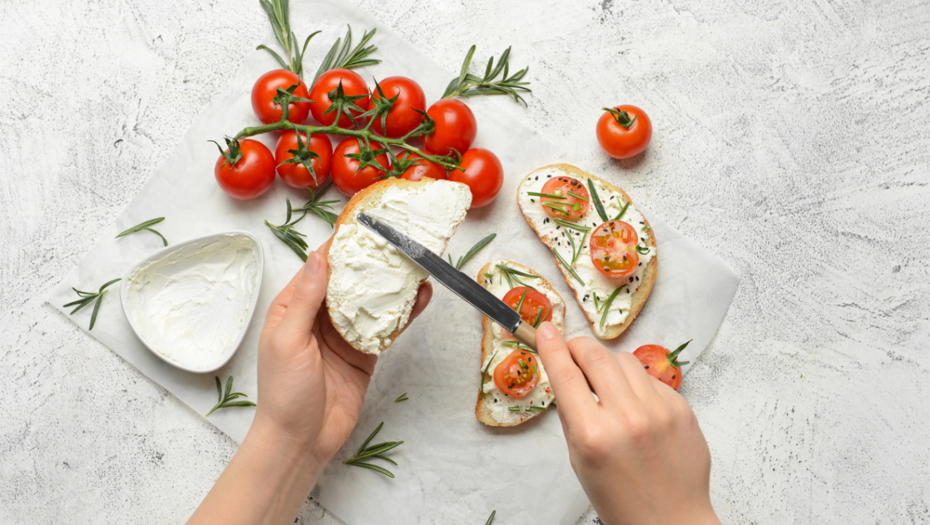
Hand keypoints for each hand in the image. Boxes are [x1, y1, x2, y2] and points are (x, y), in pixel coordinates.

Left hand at [254, 240, 432, 468]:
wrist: (301, 440)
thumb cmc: (284, 393)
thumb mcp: (288, 340)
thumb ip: (306, 299)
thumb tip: (319, 258)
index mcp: (293, 308)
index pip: (319, 267)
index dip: (340, 246)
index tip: (362, 226)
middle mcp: (319, 316)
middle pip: (350, 280)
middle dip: (372, 260)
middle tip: (397, 238)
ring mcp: (344, 334)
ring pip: (372, 300)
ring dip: (392, 283)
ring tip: (416, 262)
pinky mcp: (366, 353)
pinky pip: (387, 328)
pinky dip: (404, 313)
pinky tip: (420, 297)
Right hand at [535, 323, 719, 524]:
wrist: (670, 520)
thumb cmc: (620, 497)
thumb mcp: (580, 459)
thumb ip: (572, 414)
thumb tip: (565, 372)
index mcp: (592, 435)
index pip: (565, 374)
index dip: (552, 347)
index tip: (546, 330)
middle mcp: (627, 417)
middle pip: (596, 355)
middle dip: (579, 346)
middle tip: (572, 350)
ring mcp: (659, 410)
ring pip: (625, 360)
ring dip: (608, 364)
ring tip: (607, 387)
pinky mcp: (681, 408)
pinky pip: (650, 379)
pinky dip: (636, 384)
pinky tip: (635, 407)